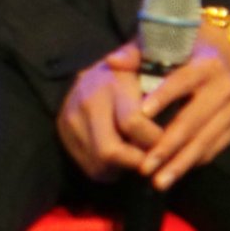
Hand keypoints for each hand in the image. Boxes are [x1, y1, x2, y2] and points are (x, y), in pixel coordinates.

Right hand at [57, 41, 162, 180]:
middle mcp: (86, 102)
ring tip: (137, 157)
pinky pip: (89, 167)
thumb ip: (146, 60)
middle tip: (152, 159)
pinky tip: (121, 159)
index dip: (154, 139)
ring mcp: (70, 120)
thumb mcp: (143, 60)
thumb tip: (127, 61)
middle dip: (135, 161)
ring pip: (98, 164)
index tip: (166, 141)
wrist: (90, 72)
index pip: (133, 122)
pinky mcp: (63, 134)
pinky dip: (109, 170)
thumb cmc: (130, 69)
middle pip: (110, 151)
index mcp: (111, 83)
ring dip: (122, 169)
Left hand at [135, 24, 229, 189]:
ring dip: (180, 163)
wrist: (224, 54)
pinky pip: (214, 148)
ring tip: (158, 182)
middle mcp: (225, 86)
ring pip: (204, 140)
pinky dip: (193, 162)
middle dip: (167, 146)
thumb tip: (112, 61)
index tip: (142, 114)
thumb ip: (136, 54)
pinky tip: (174, 173)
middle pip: (193, 120)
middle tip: (144, 167)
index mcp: (207, 63)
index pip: (183, 81)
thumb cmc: (183, 50)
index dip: (164, 97)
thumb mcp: (163, 44)